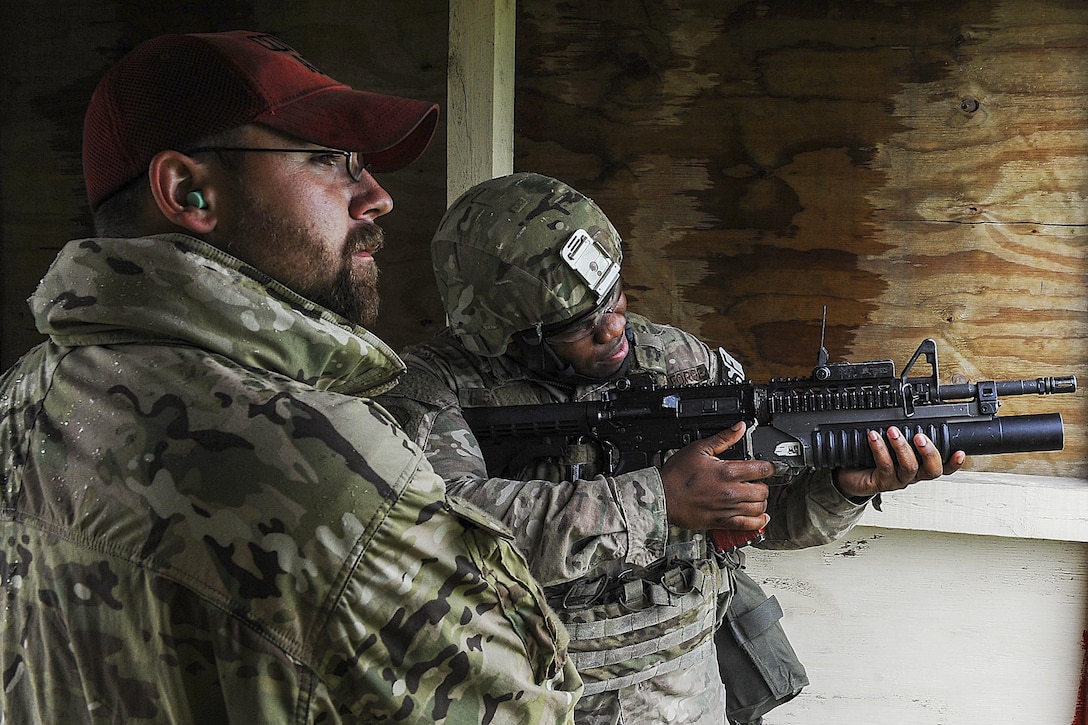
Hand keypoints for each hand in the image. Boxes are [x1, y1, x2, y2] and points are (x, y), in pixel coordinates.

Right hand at [659, 422, 773, 531]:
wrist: (663, 497)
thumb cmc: (677, 475)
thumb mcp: (699, 449)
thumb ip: (723, 438)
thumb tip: (739, 427)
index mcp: (728, 471)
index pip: (762, 469)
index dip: (769, 467)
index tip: (768, 468)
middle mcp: (731, 491)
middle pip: (763, 490)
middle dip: (763, 485)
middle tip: (757, 482)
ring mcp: (728, 509)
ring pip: (759, 508)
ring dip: (761, 502)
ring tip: (756, 497)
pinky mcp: (722, 522)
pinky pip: (748, 525)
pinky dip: (759, 522)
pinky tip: (760, 517)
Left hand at [834, 426, 965, 498]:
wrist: (847, 476)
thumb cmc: (870, 459)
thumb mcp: (889, 445)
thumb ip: (902, 434)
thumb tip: (908, 413)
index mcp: (918, 466)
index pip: (942, 467)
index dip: (954, 463)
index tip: (960, 452)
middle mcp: (911, 475)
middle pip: (932, 470)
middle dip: (929, 452)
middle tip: (920, 436)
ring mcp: (896, 480)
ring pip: (909, 467)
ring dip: (902, 447)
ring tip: (893, 432)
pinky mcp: (880, 482)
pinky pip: (885, 466)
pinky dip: (880, 449)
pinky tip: (874, 437)